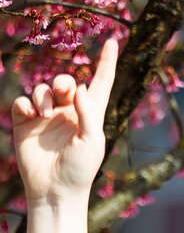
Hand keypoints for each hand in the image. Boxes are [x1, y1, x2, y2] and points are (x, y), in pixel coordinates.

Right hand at [12, 40, 117, 207]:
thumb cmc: (81, 168)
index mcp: (91, 112)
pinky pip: (22, 103)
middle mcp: (69, 111)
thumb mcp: (92, 140)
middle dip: (62, 81)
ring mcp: (46, 117)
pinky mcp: (25, 125)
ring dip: (43, 95)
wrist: (55, 191)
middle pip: (65, 82)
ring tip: (44, 113)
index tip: (111, 41)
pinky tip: (30, 114)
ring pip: (42, 90)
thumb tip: (78, 87)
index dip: (106, 62)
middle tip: (62, 91)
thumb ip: (88, 113)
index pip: (100, 82)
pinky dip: (24, 104)